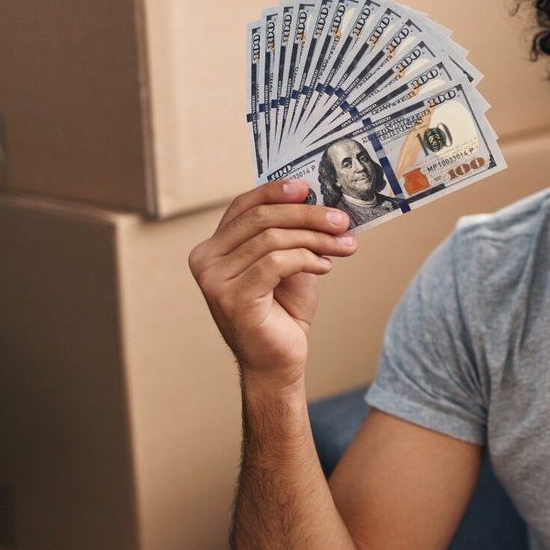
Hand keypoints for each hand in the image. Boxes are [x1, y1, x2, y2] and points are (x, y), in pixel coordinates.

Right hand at [188, 179, 358, 392]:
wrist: (278, 362)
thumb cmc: (283, 312)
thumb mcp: (288, 262)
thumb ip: (290, 233)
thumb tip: (315, 199)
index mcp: (213, 248)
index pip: (243, 206)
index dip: (274, 192)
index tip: (307, 187)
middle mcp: (206, 260)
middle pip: (260, 218)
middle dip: (306, 215)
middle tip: (341, 219)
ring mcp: (215, 280)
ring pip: (271, 239)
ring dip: (315, 238)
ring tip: (343, 245)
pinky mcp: (233, 298)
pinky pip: (276, 263)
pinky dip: (307, 258)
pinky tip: (326, 266)